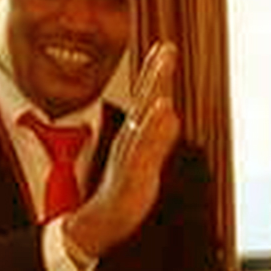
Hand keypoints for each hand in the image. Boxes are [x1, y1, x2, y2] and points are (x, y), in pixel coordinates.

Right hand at [65, 42, 180, 259]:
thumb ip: (158, 137)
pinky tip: (163, 108)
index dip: (154, 73)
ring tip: (163, 66)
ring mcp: (130, 153)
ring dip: (154, 89)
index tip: (163, 48)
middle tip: (166, 47)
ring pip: (143, 116)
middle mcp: (130, 138)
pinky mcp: (132, 171)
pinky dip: (153, 125)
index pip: (145, 99)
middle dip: (156, 72)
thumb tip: (171, 115)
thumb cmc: (122, 191)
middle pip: (144, 100)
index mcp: (132, 135)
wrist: (99, 222)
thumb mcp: (144, 160)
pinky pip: (143, 144)